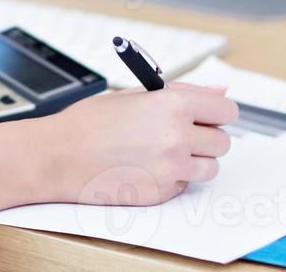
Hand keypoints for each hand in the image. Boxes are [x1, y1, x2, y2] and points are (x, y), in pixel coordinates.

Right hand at [34, 81, 237, 205]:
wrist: (59, 155)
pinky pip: (185, 185)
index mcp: (173, 104)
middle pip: (222, 142)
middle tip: (178, 134)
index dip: (217, 112)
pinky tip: (146, 167)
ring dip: (194, 161)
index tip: (208, 115)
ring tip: (162, 152)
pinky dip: (173, 178)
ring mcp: (171, 168)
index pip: (227, 110)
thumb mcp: (135, 94)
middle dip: (205, 137)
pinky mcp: (162, 193)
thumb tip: (219, 91)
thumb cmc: (90, 122)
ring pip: (210, 168)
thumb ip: (183, 92)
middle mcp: (178, 136)